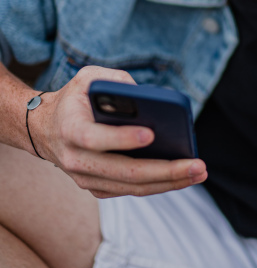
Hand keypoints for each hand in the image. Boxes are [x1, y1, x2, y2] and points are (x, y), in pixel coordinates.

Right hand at [29, 65, 206, 197]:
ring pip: (132, 187)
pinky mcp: (97, 188)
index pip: (96, 139)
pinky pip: (132, 190)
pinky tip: (184, 176)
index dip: (122, 138)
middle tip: (197, 165)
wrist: (45, 129)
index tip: (152, 134)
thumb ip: (117, 80)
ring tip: (199, 172)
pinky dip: (159, 185)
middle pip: (125, 172)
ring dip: (169, 182)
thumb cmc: (75, 99)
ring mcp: (86, 179)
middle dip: (165, 170)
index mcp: (70, 129)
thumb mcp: (88, 77)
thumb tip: (149, 98)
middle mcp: (76, 160)